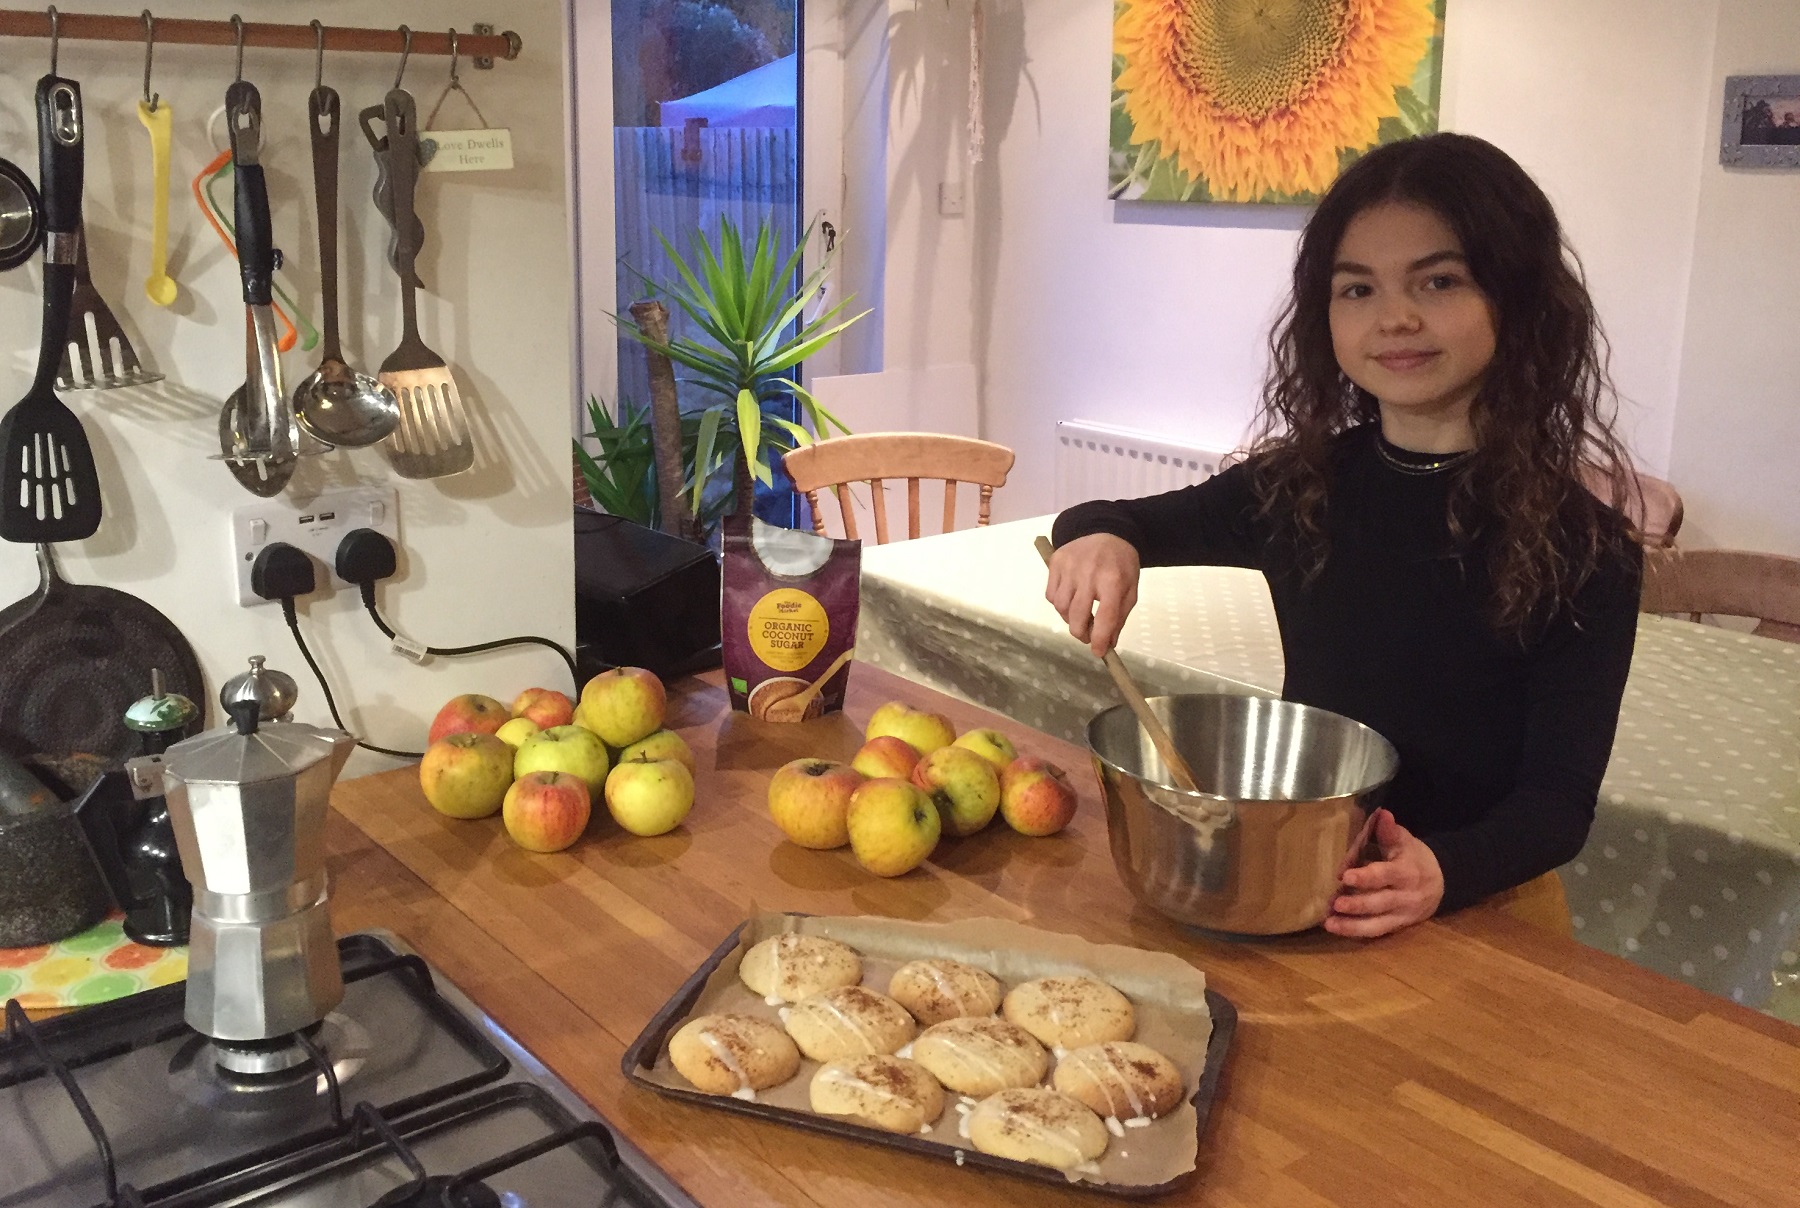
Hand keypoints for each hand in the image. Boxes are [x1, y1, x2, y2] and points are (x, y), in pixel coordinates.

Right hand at [1045, 534, 1140, 656]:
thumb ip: (1119, 618)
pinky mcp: (1055, 562)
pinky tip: (1070, 597)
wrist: (1107, 531)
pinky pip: (1051, 595)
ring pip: (1060, 608)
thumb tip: (1107, 644)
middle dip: (1081, 633)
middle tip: (1088, 636)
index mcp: (1113, 580)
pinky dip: (1059, 604)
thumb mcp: (1130, 591)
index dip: (1100, 639)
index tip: (1098, 652)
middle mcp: (1089, 573)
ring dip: (1069, 618)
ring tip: (1079, 613)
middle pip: (1077, 616)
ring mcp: (1069, 567)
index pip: (1105, 617)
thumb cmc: (1121, 565)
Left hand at [1323, 808, 1443, 937]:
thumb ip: (1391, 832)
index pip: (1385, 875)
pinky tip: (1336, 928)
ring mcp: (1402, 914)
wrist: (1442, 882)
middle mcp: (1405, 896)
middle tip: (1334, 902)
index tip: (1346, 876)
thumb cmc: (1414, 857)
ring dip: (1352, 925)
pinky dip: (1356, 932)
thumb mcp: (1406, 842)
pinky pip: (1377, 932)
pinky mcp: (1397, 926)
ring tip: (1329, 923)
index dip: (1367, 877)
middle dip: (1357, 904)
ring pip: (1377, 924)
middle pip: (1380, 902)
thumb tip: (1382, 814)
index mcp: (1406, 872)